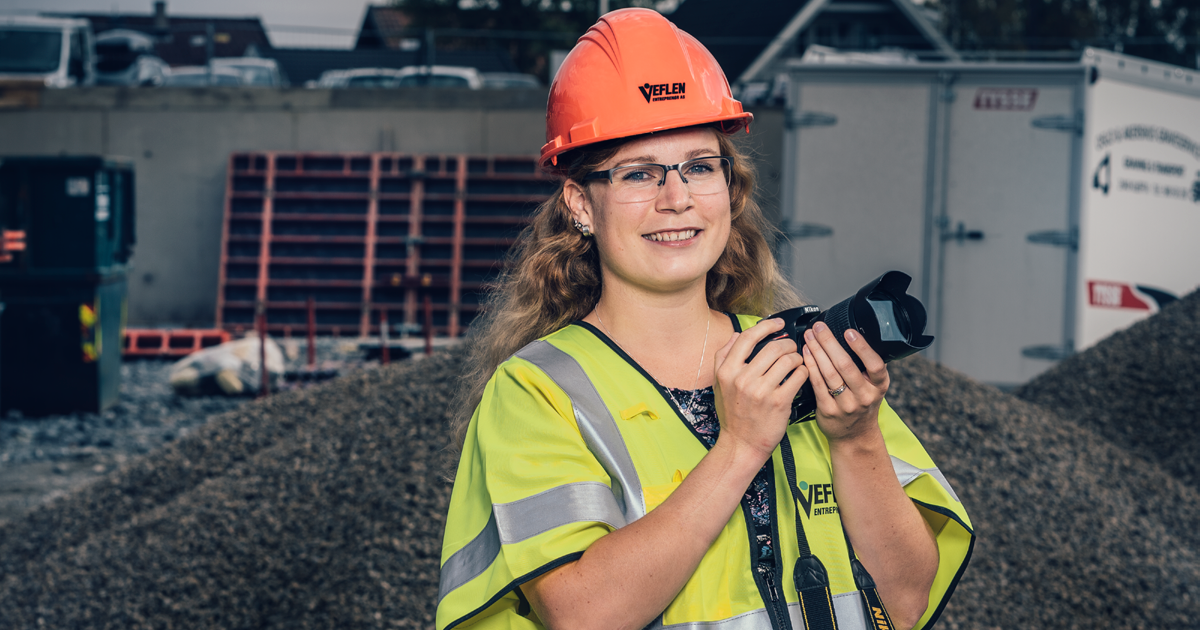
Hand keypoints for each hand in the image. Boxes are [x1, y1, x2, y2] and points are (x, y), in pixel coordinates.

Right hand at [712, 318, 808, 461]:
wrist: (741, 445)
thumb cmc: (733, 416)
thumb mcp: (719, 384)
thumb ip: (723, 357)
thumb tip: (735, 335)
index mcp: (727, 372)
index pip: (747, 338)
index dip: (766, 326)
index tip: (777, 324)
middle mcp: (742, 379)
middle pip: (772, 347)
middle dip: (787, 343)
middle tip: (792, 347)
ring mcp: (761, 391)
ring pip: (788, 360)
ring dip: (797, 358)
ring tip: (797, 362)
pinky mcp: (779, 402)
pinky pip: (798, 376)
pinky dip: (803, 372)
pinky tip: (801, 375)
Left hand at [802, 321, 889, 442]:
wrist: (855, 435)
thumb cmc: (862, 404)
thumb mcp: (873, 386)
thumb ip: (867, 366)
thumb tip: (853, 335)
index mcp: (878, 385)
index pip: (875, 364)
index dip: (862, 347)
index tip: (849, 331)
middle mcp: (864, 396)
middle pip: (845, 365)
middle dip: (829, 342)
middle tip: (819, 328)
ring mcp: (846, 405)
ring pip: (829, 373)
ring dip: (817, 351)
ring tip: (810, 337)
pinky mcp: (828, 410)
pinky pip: (817, 384)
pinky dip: (810, 366)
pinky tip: (806, 354)